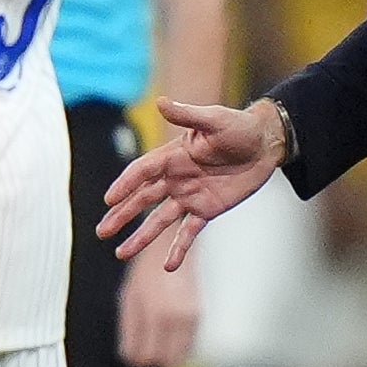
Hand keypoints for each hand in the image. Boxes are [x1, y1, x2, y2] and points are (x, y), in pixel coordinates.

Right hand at [98, 97, 285, 268]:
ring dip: (141, 236)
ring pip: (160, 220)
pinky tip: (168, 265)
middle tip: (102, 231)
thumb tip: (160, 101)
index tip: (108, 200)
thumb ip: (187, 114)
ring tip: (121, 253)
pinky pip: (189, 232)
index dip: (125, 185)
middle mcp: (176, 177)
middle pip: (143, 199)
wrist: (265, 143)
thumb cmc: (239, 126)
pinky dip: (178, 248)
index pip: (142, 172)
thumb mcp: (214, 118)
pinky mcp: (207, 209)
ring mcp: (190, 196)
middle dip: (122, 215)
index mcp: (173, 155)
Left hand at [116, 241, 199, 366]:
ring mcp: (191, 316)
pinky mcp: (198, 314)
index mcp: (156, 313)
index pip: (145, 356)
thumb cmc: (145, 274)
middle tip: (143, 350)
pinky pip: (188, 345)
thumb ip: (130, 331)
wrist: (172, 247)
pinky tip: (167, 335)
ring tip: (154, 343)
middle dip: (152, 360)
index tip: (132, 353)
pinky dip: (178, 347)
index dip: (136, 359)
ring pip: (180, 357)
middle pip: (164, 361)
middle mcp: (176, 317)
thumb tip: (131, 360)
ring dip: (166, 356)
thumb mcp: (130, 299)